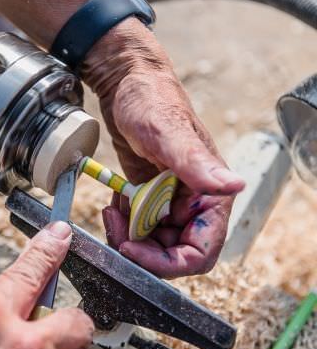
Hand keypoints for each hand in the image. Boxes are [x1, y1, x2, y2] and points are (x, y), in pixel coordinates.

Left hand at [82, 18, 244, 278]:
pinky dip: (123, 224)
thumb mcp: (168, 132)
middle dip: (141, 251)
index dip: (167, 262)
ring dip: (128, 237)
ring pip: (151, 244)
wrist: (126, 86)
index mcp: (210, 195)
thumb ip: (197, 163)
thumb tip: (234, 185)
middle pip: (171, 254)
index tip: (134, 249)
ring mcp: (169, 203)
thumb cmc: (151, 101)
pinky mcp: (149, 198)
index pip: (199, 252)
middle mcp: (193, 204)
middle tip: (116, 228)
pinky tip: (114, 203)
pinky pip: (137, 227)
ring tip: (113, 211)